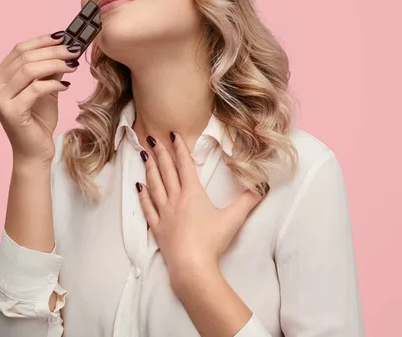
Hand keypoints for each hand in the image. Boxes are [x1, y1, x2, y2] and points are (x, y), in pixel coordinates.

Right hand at [0, 32, 80, 163]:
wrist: (34, 151)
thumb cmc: (39, 120)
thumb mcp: (45, 88)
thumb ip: (49, 69)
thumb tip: (64, 46)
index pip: (19, 49)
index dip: (42, 40)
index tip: (63, 36)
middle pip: (25, 57)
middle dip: (53, 51)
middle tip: (74, 50)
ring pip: (30, 70)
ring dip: (56, 64)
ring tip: (73, 66)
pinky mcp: (10, 111)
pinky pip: (36, 88)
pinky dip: (54, 84)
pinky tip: (66, 86)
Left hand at [137, 131, 267, 288]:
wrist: (192, 266)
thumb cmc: (212, 241)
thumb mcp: (233, 219)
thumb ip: (247, 201)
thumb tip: (262, 186)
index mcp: (193, 193)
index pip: (185, 165)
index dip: (179, 148)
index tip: (172, 134)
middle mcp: (175, 199)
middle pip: (166, 171)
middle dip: (160, 153)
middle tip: (152, 138)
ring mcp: (163, 213)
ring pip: (154, 185)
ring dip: (149, 169)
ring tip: (143, 155)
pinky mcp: (157, 228)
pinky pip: (147, 208)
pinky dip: (143, 196)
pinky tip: (139, 186)